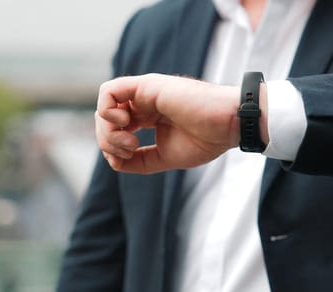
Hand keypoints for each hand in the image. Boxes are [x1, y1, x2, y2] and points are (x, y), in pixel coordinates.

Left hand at [96, 74, 243, 173]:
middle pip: (106, 119)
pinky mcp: (146, 85)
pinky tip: (124, 123)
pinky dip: (107, 111)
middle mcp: (144, 102)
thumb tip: (115, 163)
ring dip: (108, 130)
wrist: (228, 125)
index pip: (116, 129)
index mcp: (149, 117)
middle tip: (129, 150)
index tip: (129, 157)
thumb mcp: (165, 157)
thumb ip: (140, 160)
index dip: (113, 147)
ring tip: (129, 142)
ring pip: (104, 107)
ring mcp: (144, 93)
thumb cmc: (207, 139)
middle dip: (108, 140)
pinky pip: (108, 91)